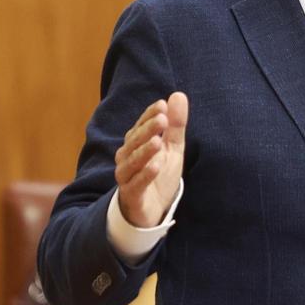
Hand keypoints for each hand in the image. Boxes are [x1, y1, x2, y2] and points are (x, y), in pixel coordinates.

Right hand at [114, 92, 187, 227]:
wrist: (152, 209)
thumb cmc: (159, 174)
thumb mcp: (172, 148)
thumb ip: (175, 124)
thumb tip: (178, 95)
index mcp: (135, 143)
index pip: (140, 126)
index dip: (149, 115)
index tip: (162, 105)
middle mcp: (127, 157)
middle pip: (135, 141)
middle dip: (148, 130)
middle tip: (162, 119)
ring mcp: (127, 176)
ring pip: (132, 162)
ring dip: (144, 151)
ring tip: (158, 142)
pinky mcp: (132, 195)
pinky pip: (136, 184)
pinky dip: (145, 175)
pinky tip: (156, 166)